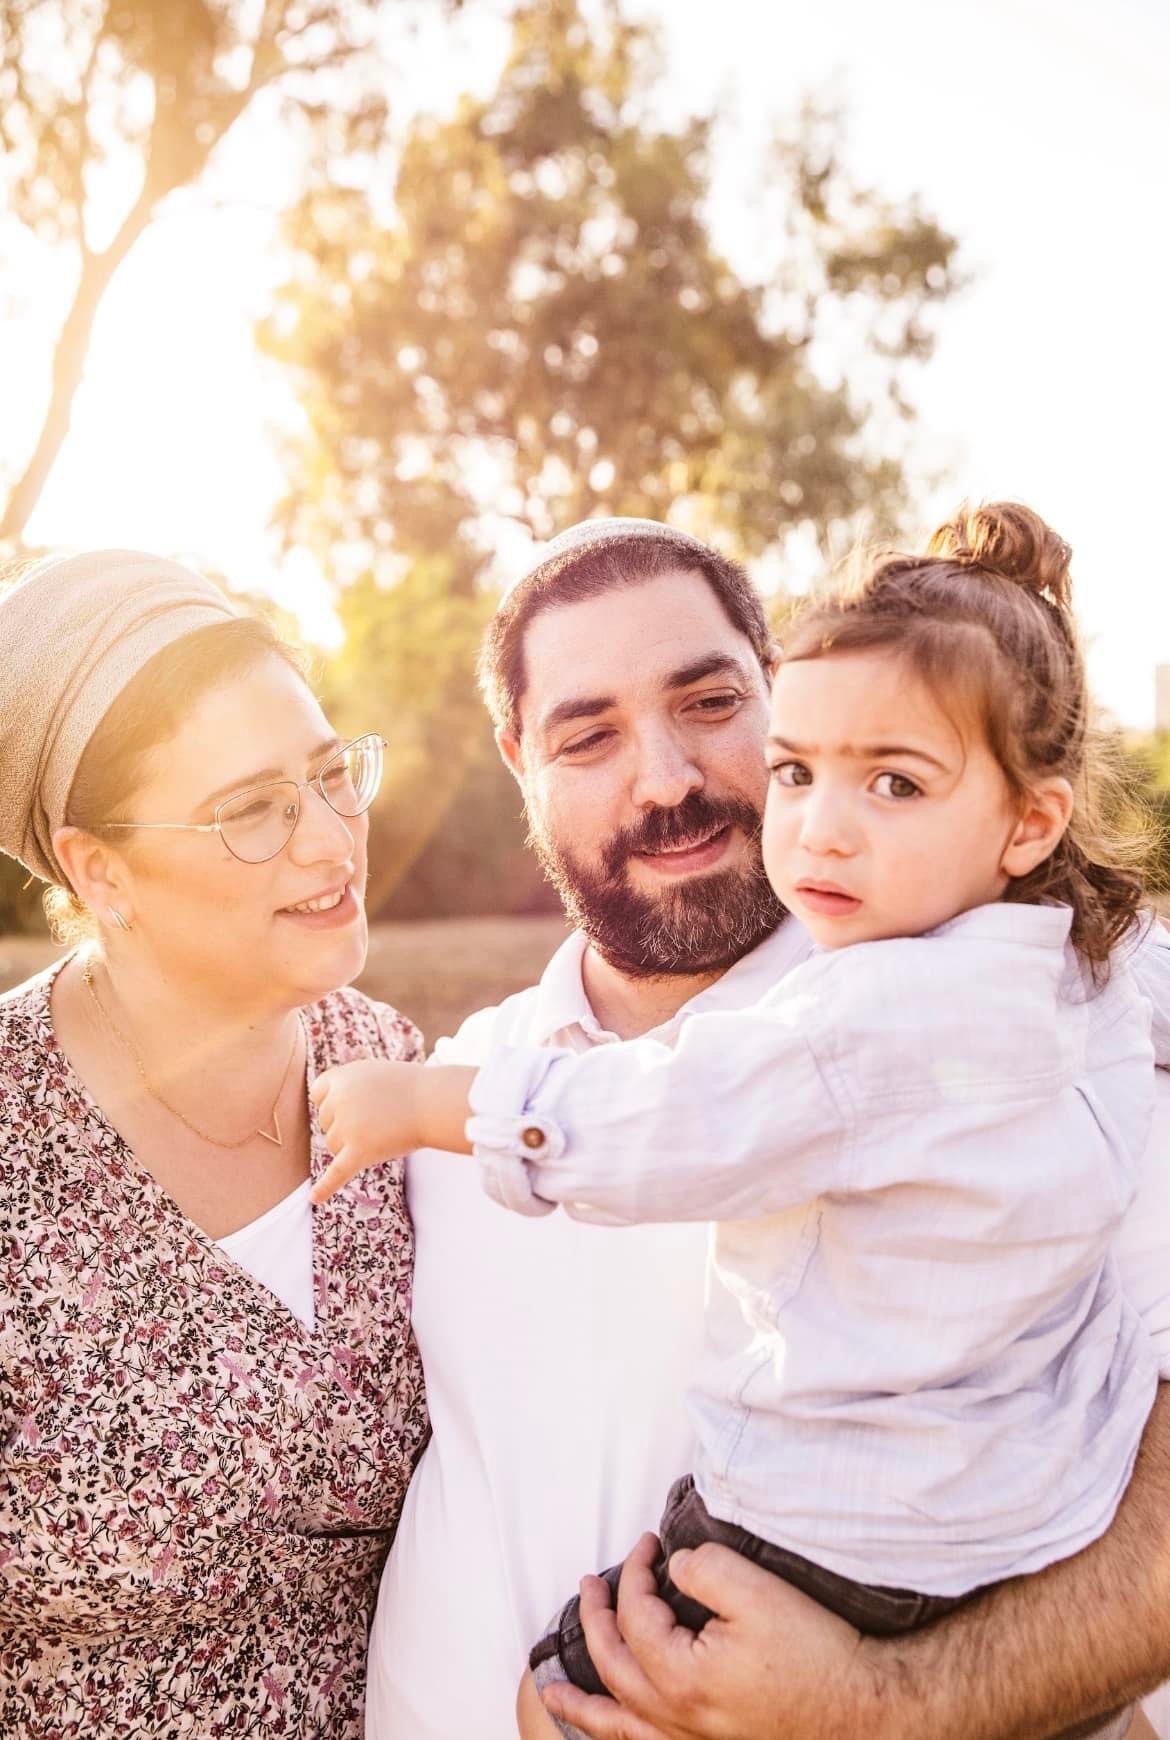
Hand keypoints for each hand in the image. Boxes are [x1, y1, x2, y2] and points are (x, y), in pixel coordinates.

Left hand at [310, 1058, 420, 1200]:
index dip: (335, 1101)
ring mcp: (348, 1127)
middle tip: (380, 1116)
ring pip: (334, 1145)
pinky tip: (314, 1199)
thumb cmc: (410, 1088)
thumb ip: (348, 1087)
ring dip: (354, 1144)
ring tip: (383, 1132)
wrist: (435, 1102)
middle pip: (327, 1123)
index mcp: (341, 1077)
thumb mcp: (373, 1073)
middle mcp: (339, 1100)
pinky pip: (337, 1173)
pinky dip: (325, 1187)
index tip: (355, 1103)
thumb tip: (328, 1105)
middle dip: (348, 1123)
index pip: (318, 1095)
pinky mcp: (360, 1151)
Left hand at [540, 1533, 879, 1739]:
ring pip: (620, 1722)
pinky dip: (619, 1735)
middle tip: (590, 1584)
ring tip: (553, 1690)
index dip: (636, 1570)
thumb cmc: (814, 1652)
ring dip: (583, 1701)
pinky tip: (614, 1728)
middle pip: (616, 1664)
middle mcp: (677, 1718)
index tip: (648, 1542)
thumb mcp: (756, 1590)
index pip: (636, 1613)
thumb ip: (704, 1568)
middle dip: (596, 1617)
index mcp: (681, 1677)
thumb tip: (674, 1567)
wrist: (864, 1707)